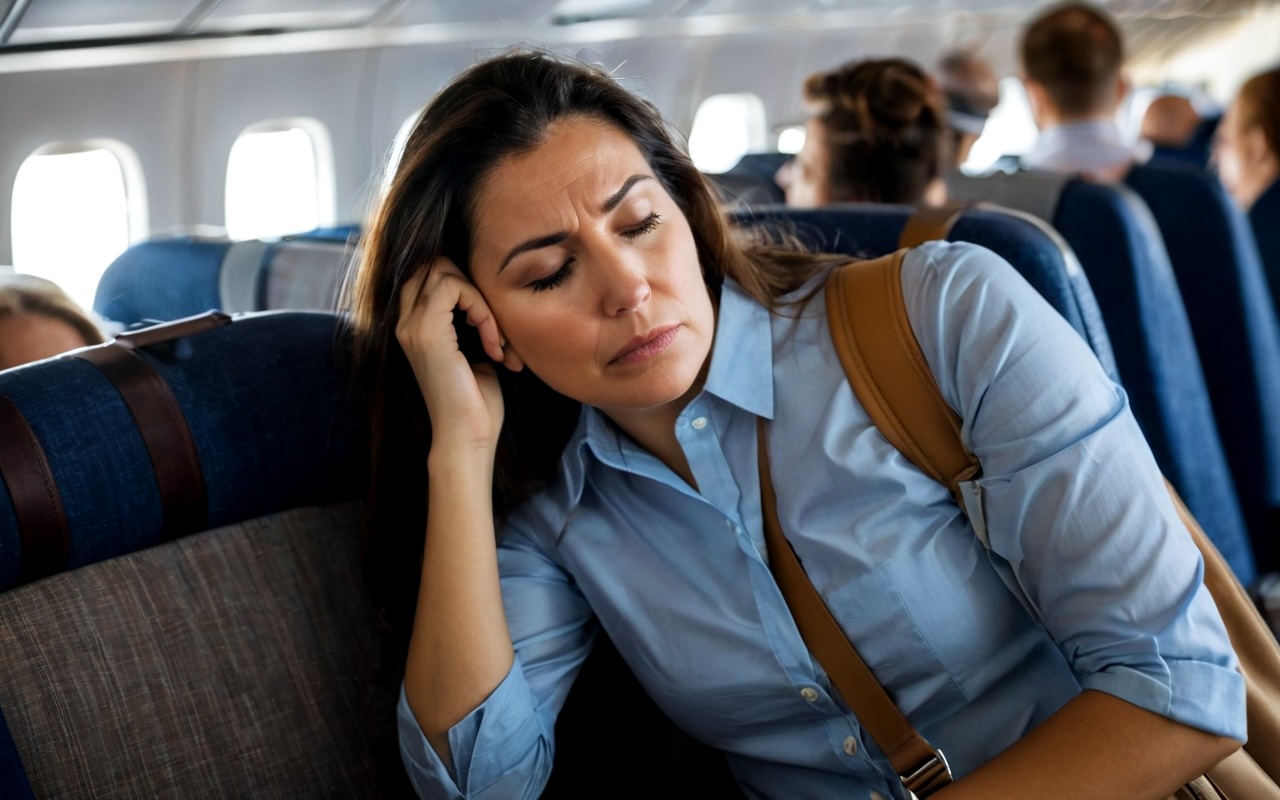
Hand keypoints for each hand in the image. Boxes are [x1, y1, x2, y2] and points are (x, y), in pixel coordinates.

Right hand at [395, 257, 521, 455]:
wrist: (466, 438)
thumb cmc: (475, 404)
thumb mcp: (473, 352)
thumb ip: (468, 321)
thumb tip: (485, 294)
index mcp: (412, 328)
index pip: (429, 274)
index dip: (466, 286)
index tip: (492, 327)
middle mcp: (405, 323)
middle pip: (432, 265)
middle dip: (472, 284)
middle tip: (493, 325)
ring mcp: (412, 327)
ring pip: (445, 273)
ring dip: (482, 302)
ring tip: (497, 341)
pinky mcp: (427, 333)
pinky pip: (456, 289)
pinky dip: (483, 310)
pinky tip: (494, 345)